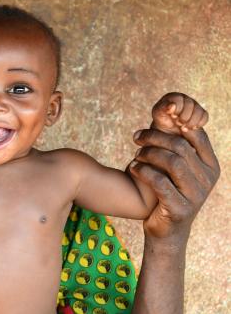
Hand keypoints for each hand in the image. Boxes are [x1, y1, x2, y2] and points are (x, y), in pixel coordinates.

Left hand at [130, 127, 218, 241]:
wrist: (166, 231)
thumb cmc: (168, 192)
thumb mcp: (176, 168)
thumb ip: (175, 145)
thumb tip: (167, 112)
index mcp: (210, 165)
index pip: (196, 134)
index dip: (174, 124)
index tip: (152, 121)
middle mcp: (208, 178)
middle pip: (180, 146)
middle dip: (154, 138)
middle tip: (136, 137)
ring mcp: (196, 195)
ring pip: (172, 162)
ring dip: (148, 154)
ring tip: (135, 155)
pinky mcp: (180, 208)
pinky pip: (160, 183)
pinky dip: (143, 172)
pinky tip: (133, 169)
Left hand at [151, 92, 208, 134]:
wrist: (169, 133)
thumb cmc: (161, 122)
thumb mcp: (158, 115)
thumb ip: (162, 108)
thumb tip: (172, 105)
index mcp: (172, 97)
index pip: (179, 99)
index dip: (178, 109)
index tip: (173, 116)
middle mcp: (183, 99)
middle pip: (190, 104)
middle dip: (184, 117)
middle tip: (178, 124)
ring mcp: (193, 105)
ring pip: (198, 110)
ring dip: (191, 122)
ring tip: (184, 128)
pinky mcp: (201, 112)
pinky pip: (204, 116)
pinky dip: (199, 123)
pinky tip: (192, 128)